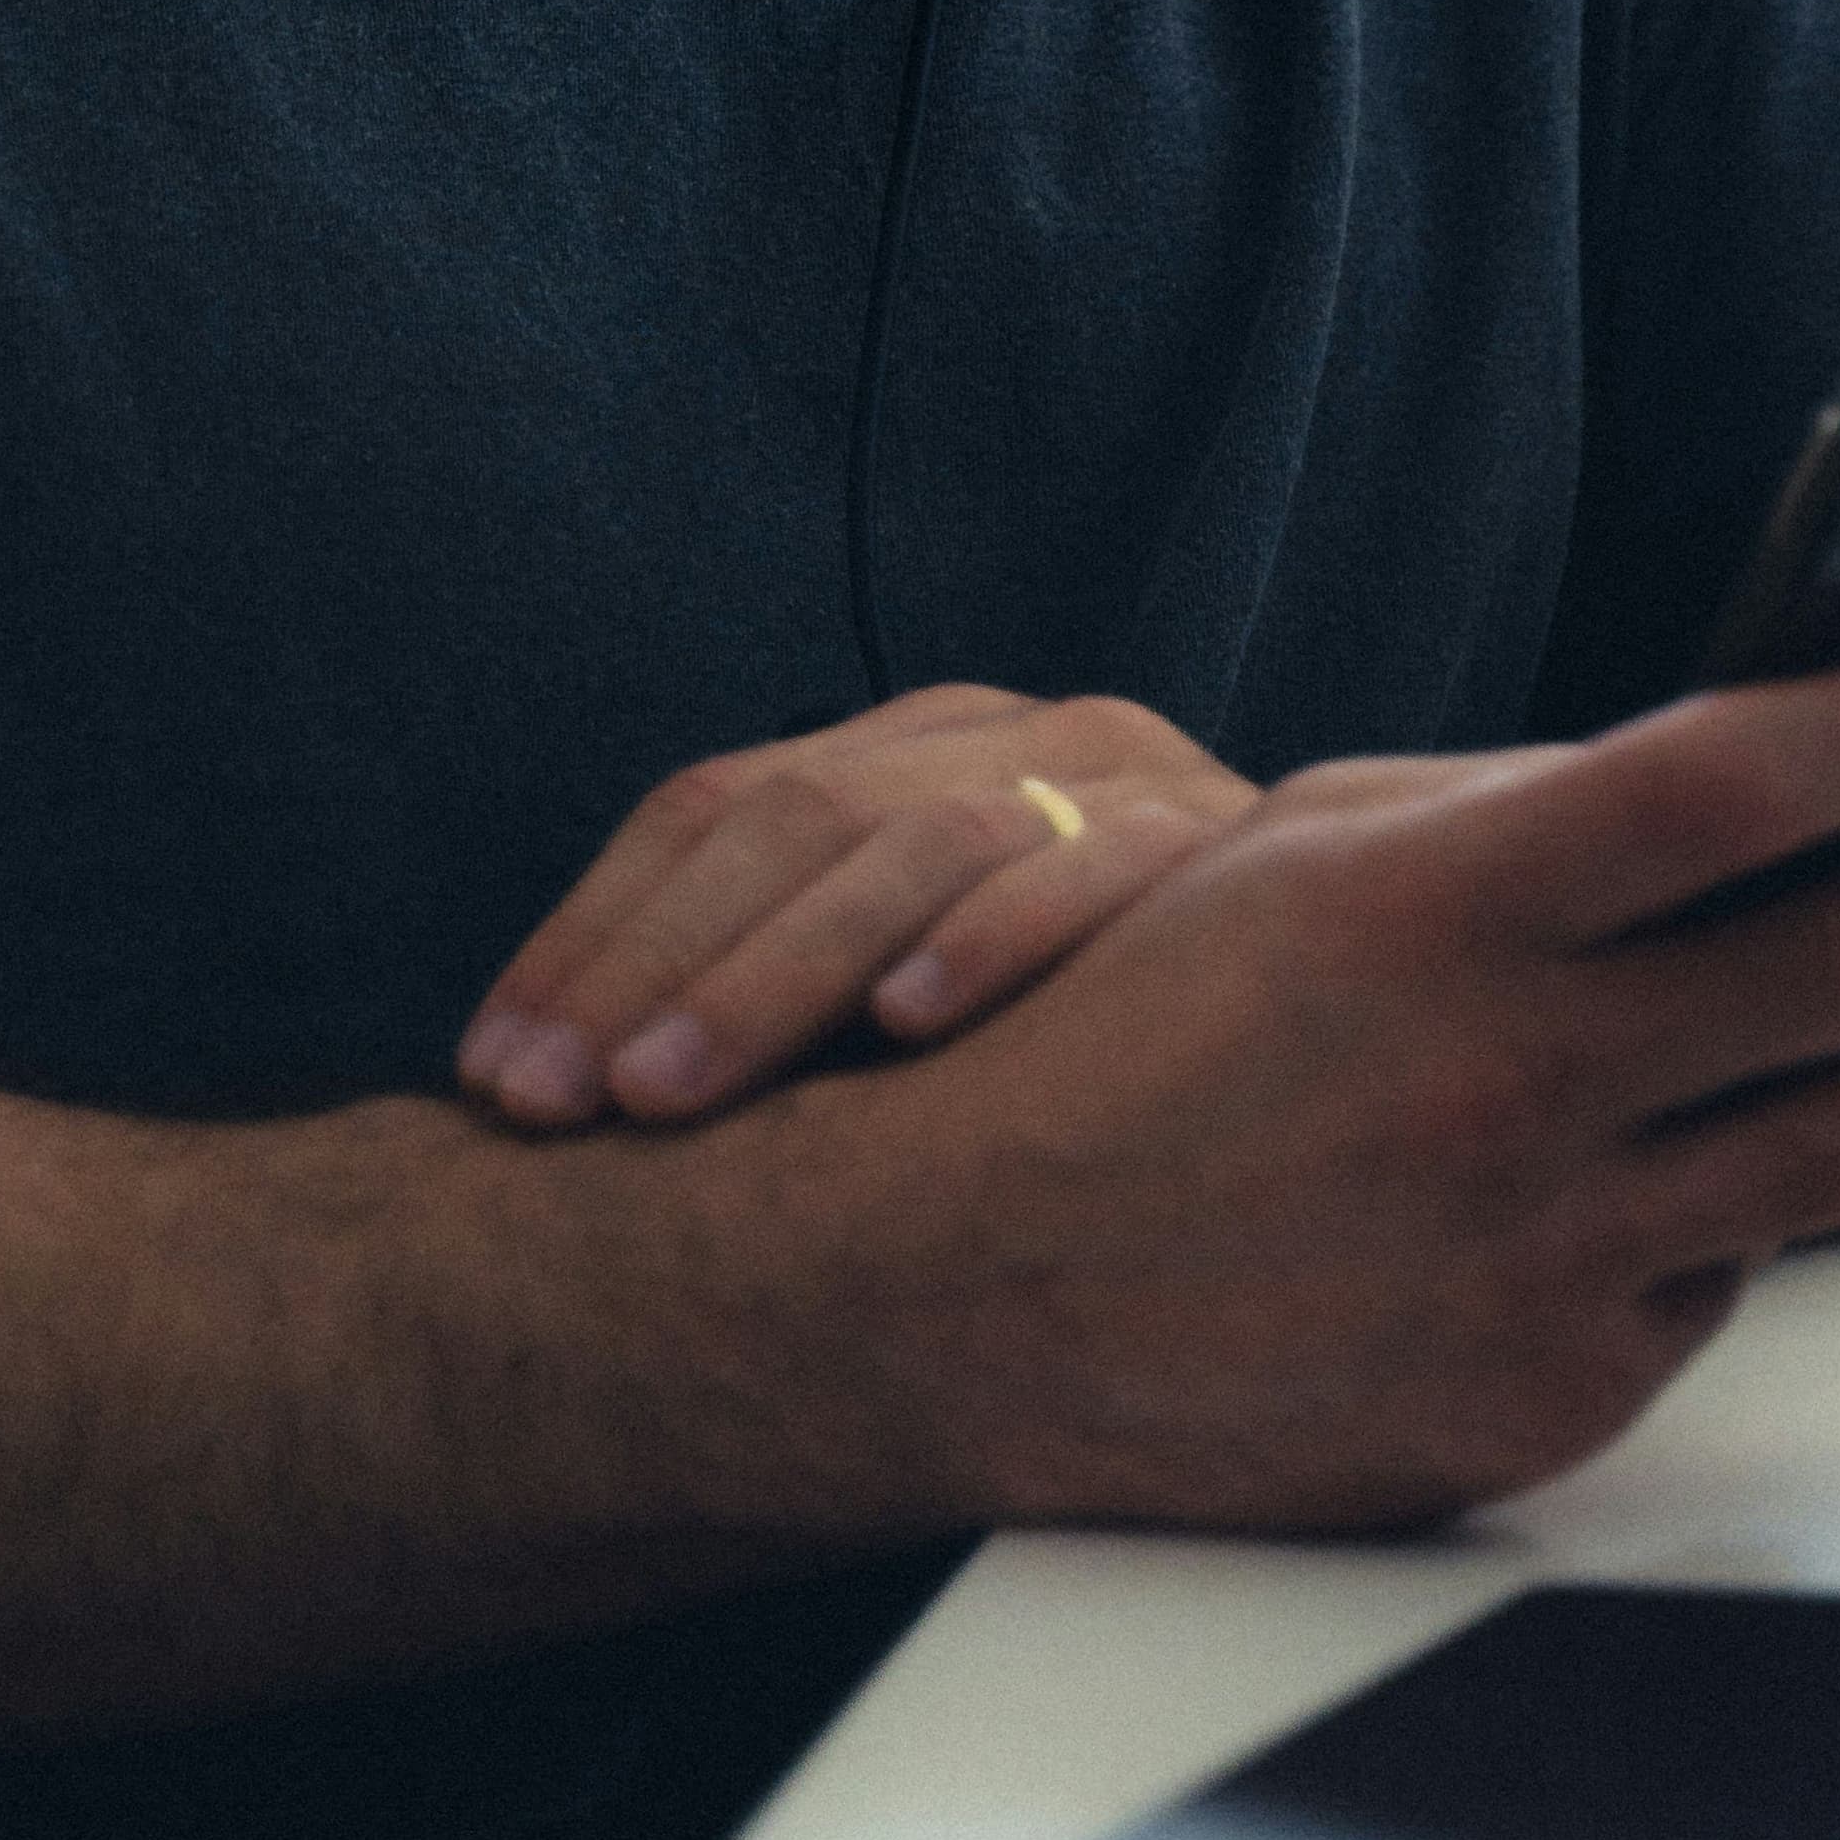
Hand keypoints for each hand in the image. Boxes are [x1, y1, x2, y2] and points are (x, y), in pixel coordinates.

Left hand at [457, 684, 1256, 1128]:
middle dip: (650, 970)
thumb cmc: (1078, 1027)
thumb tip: (541, 1102)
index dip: (588, 935)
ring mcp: (1115, 772)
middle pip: (790, 819)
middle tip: (554, 1107)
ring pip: (914, 842)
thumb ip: (781, 994)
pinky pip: (1094, 871)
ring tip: (668, 1094)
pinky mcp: (1218, 841)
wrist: (1348, 978)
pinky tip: (910, 1021)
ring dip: (775, 975)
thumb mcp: (908, 987)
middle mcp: (1004, 733)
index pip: (710, 806)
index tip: (490, 1079)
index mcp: (909, 749)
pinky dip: (996, 937)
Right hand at [739, 638, 1839, 1540]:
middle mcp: (1508, 1081)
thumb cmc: (1113, 1048)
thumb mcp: (1293, 858)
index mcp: (1437, 910)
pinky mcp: (1543, 1398)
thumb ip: (1505, 816)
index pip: (1732, 786)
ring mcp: (1537, 1256)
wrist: (957, 1299)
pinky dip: (1780, 1212)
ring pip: (1839, 1146)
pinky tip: (1839, 1156)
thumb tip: (1715, 786)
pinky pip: (1714, 1285)